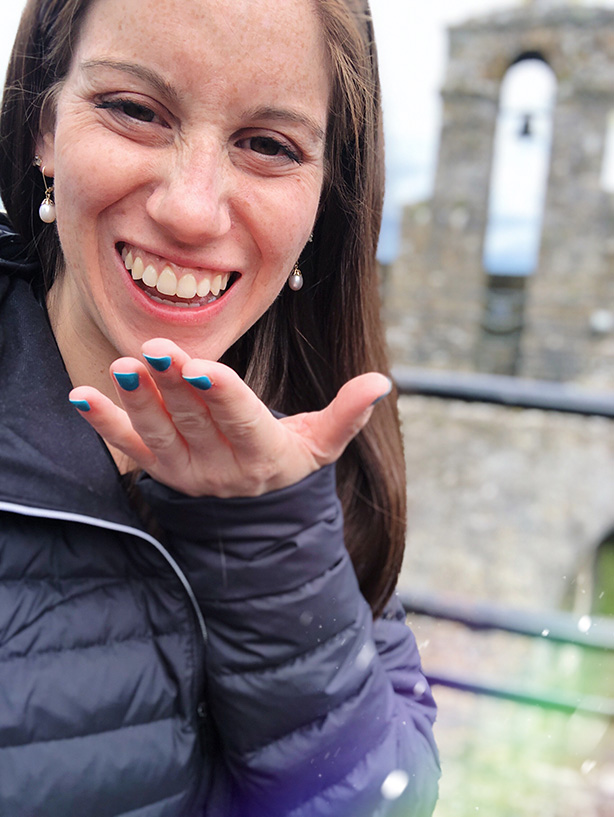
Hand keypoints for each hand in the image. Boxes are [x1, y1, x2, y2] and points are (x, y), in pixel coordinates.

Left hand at [68, 339, 391, 497]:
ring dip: (138, 400)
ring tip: (124, 365)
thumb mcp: (323, 444)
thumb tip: (382, 382)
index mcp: (264, 454)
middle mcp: (221, 466)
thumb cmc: (290, 463)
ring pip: (160, 433)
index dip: (223, 395)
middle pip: (195, 420)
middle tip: (156, 347)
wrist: (255, 516)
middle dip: (175, 383)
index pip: (242, 420)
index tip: (204, 367)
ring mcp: (186, 471)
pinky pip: (130, 448)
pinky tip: (81, 396)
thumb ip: (347, 414)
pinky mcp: (159, 470)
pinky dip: (104, 424)